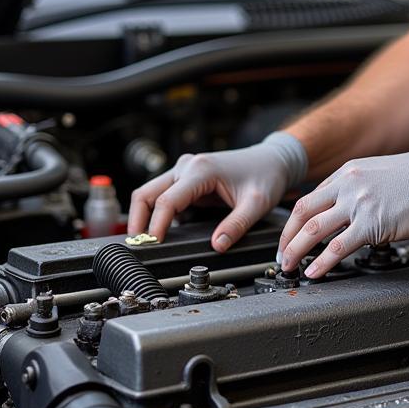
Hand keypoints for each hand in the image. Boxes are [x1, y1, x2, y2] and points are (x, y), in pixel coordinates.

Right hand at [127, 131, 306, 250]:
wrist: (272, 161)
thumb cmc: (265, 176)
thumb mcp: (256, 204)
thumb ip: (236, 226)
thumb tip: (217, 246)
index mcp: (201, 170)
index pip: (166, 201)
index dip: (156, 225)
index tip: (152, 244)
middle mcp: (187, 167)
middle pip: (146, 193)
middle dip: (137, 220)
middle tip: (137, 246)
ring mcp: (184, 172)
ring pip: (150, 194)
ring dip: (144, 217)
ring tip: (146, 242)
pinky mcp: (186, 180)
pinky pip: (163, 197)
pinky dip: (158, 214)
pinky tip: (163, 233)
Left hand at [278, 139, 408, 277]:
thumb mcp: (380, 173)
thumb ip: (359, 190)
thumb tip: (348, 212)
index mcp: (348, 173)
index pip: (311, 198)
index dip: (295, 221)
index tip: (290, 236)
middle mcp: (348, 185)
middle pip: (303, 212)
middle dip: (286, 236)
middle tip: (281, 254)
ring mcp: (358, 204)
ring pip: (313, 230)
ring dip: (296, 251)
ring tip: (289, 266)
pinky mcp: (372, 224)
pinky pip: (338, 247)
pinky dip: (322, 262)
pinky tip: (315, 272)